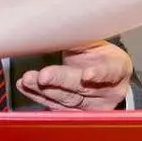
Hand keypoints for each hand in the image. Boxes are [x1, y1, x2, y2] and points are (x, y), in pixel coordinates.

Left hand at [16, 40, 131, 110]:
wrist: (104, 76)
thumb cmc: (98, 56)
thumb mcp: (93, 43)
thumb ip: (77, 39)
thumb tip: (53, 27)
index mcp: (117, 69)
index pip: (110, 72)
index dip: (99, 74)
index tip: (87, 74)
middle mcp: (107, 92)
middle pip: (82, 87)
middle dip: (60, 81)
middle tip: (43, 76)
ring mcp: (90, 105)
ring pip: (65, 99)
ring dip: (42, 90)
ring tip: (27, 80)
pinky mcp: (74, 114)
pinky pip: (54, 106)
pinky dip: (37, 95)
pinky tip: (25, 87)